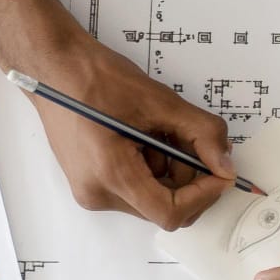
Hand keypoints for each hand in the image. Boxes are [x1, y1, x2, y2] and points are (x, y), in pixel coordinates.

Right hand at [17, 34, 235, 231]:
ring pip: (151, 198)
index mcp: (111, 175)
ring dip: (168, 169)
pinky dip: (150, 167)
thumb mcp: (159, 101)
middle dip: (186, 178)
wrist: (54, 67)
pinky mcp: (90, 182)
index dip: (203, 195)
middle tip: (188, 140)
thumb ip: (201, 133)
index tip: (219, 173)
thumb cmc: (96, 78)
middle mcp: (98, 193)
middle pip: (163, 207)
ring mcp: (91, 191)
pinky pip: (135, 187)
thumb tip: (226, 165)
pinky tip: (141, 136)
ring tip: (155, 129)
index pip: (170, 212)